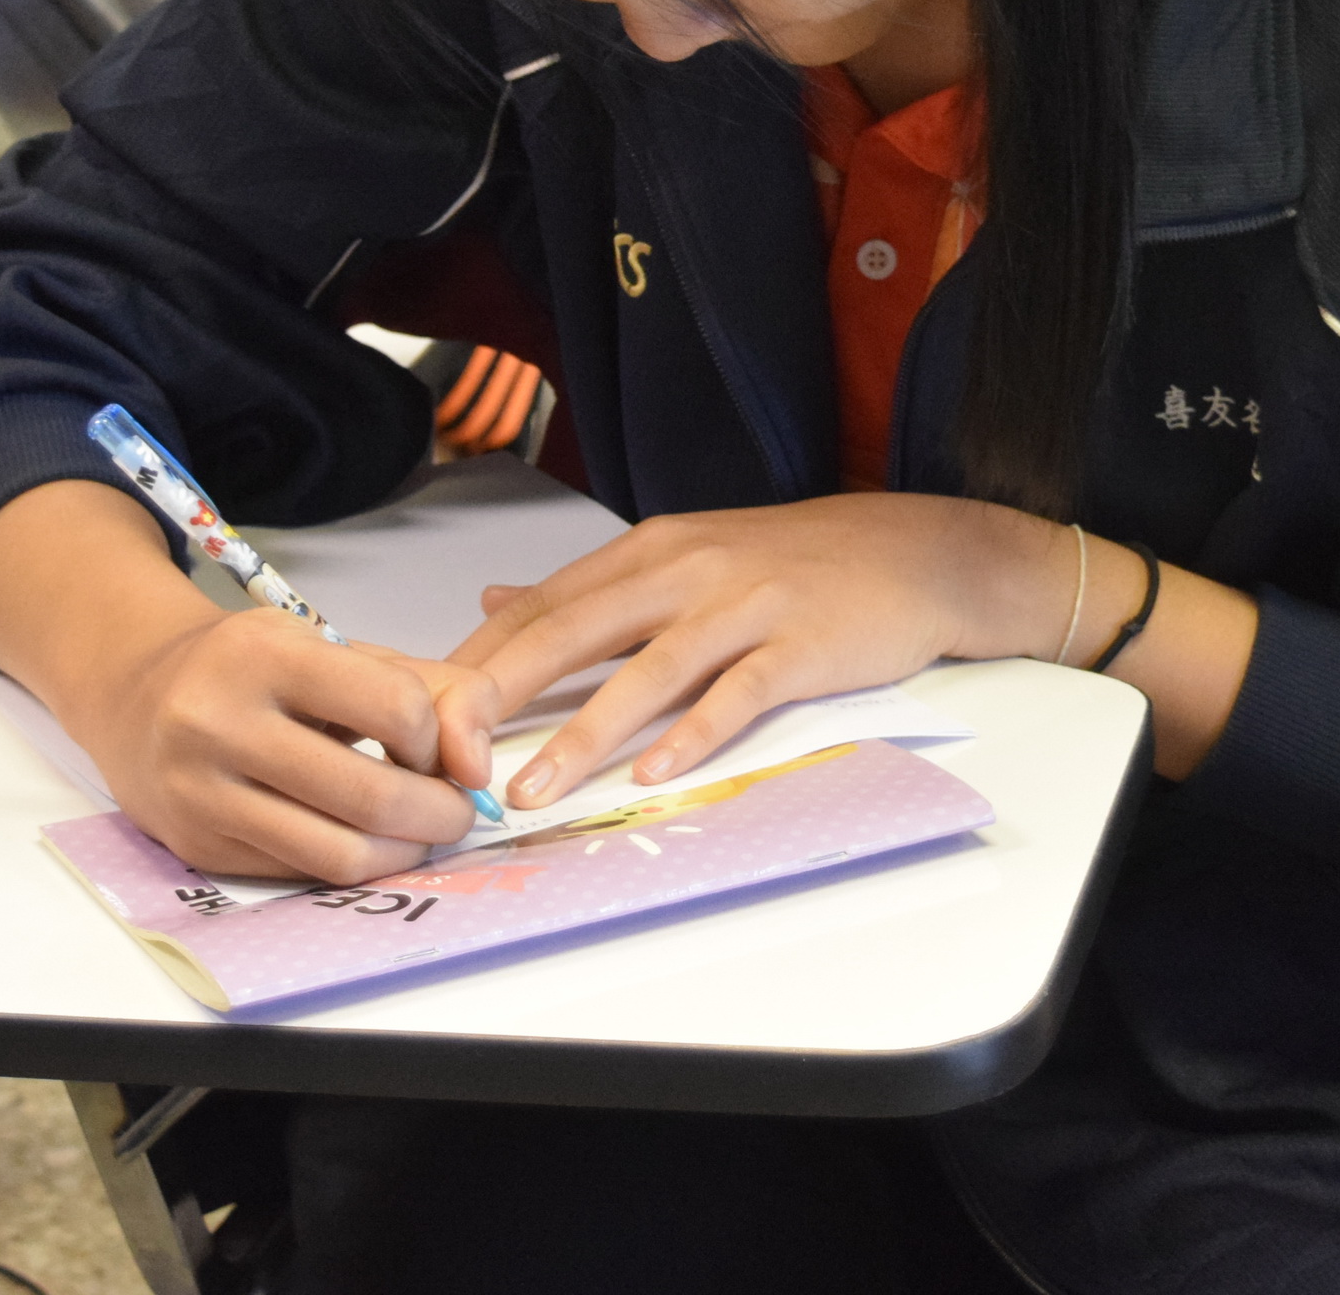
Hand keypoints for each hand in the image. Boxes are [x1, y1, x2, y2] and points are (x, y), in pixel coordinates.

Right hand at [59, 606, 508, 883]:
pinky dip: (351, 863)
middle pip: (373, 796)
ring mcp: (202, 791)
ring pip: (339, 852)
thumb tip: (479, 769)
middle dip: (440, 813)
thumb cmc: (256, 668)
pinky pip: (301, 873)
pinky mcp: (197, 845)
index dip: (434, 737)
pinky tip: (360, 838)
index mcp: (266, 652)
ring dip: (404, 853)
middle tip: (454, 810)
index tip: (428, 743)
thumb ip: (436, 689)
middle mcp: (221, 720)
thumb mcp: (341, 649)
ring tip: (418, 833)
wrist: (136, 693)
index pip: (396, 707)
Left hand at [445, 494, 1064, 808]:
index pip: (544, 604)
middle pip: (575, 630)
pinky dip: (693, 735)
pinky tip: (655, 775)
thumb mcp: (685, 555)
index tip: (424, 711)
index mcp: (649, 550)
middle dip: (502, 693)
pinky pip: (737, 694)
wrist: (915, 552)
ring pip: (647, 671)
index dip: (480, 657)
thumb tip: (495, 600)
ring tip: (532, 788)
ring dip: (583, 733)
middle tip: (445, 750)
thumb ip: (591, 588)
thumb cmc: (796, 562)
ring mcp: (744, 605)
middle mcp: (685, 569)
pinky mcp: (799, 644)